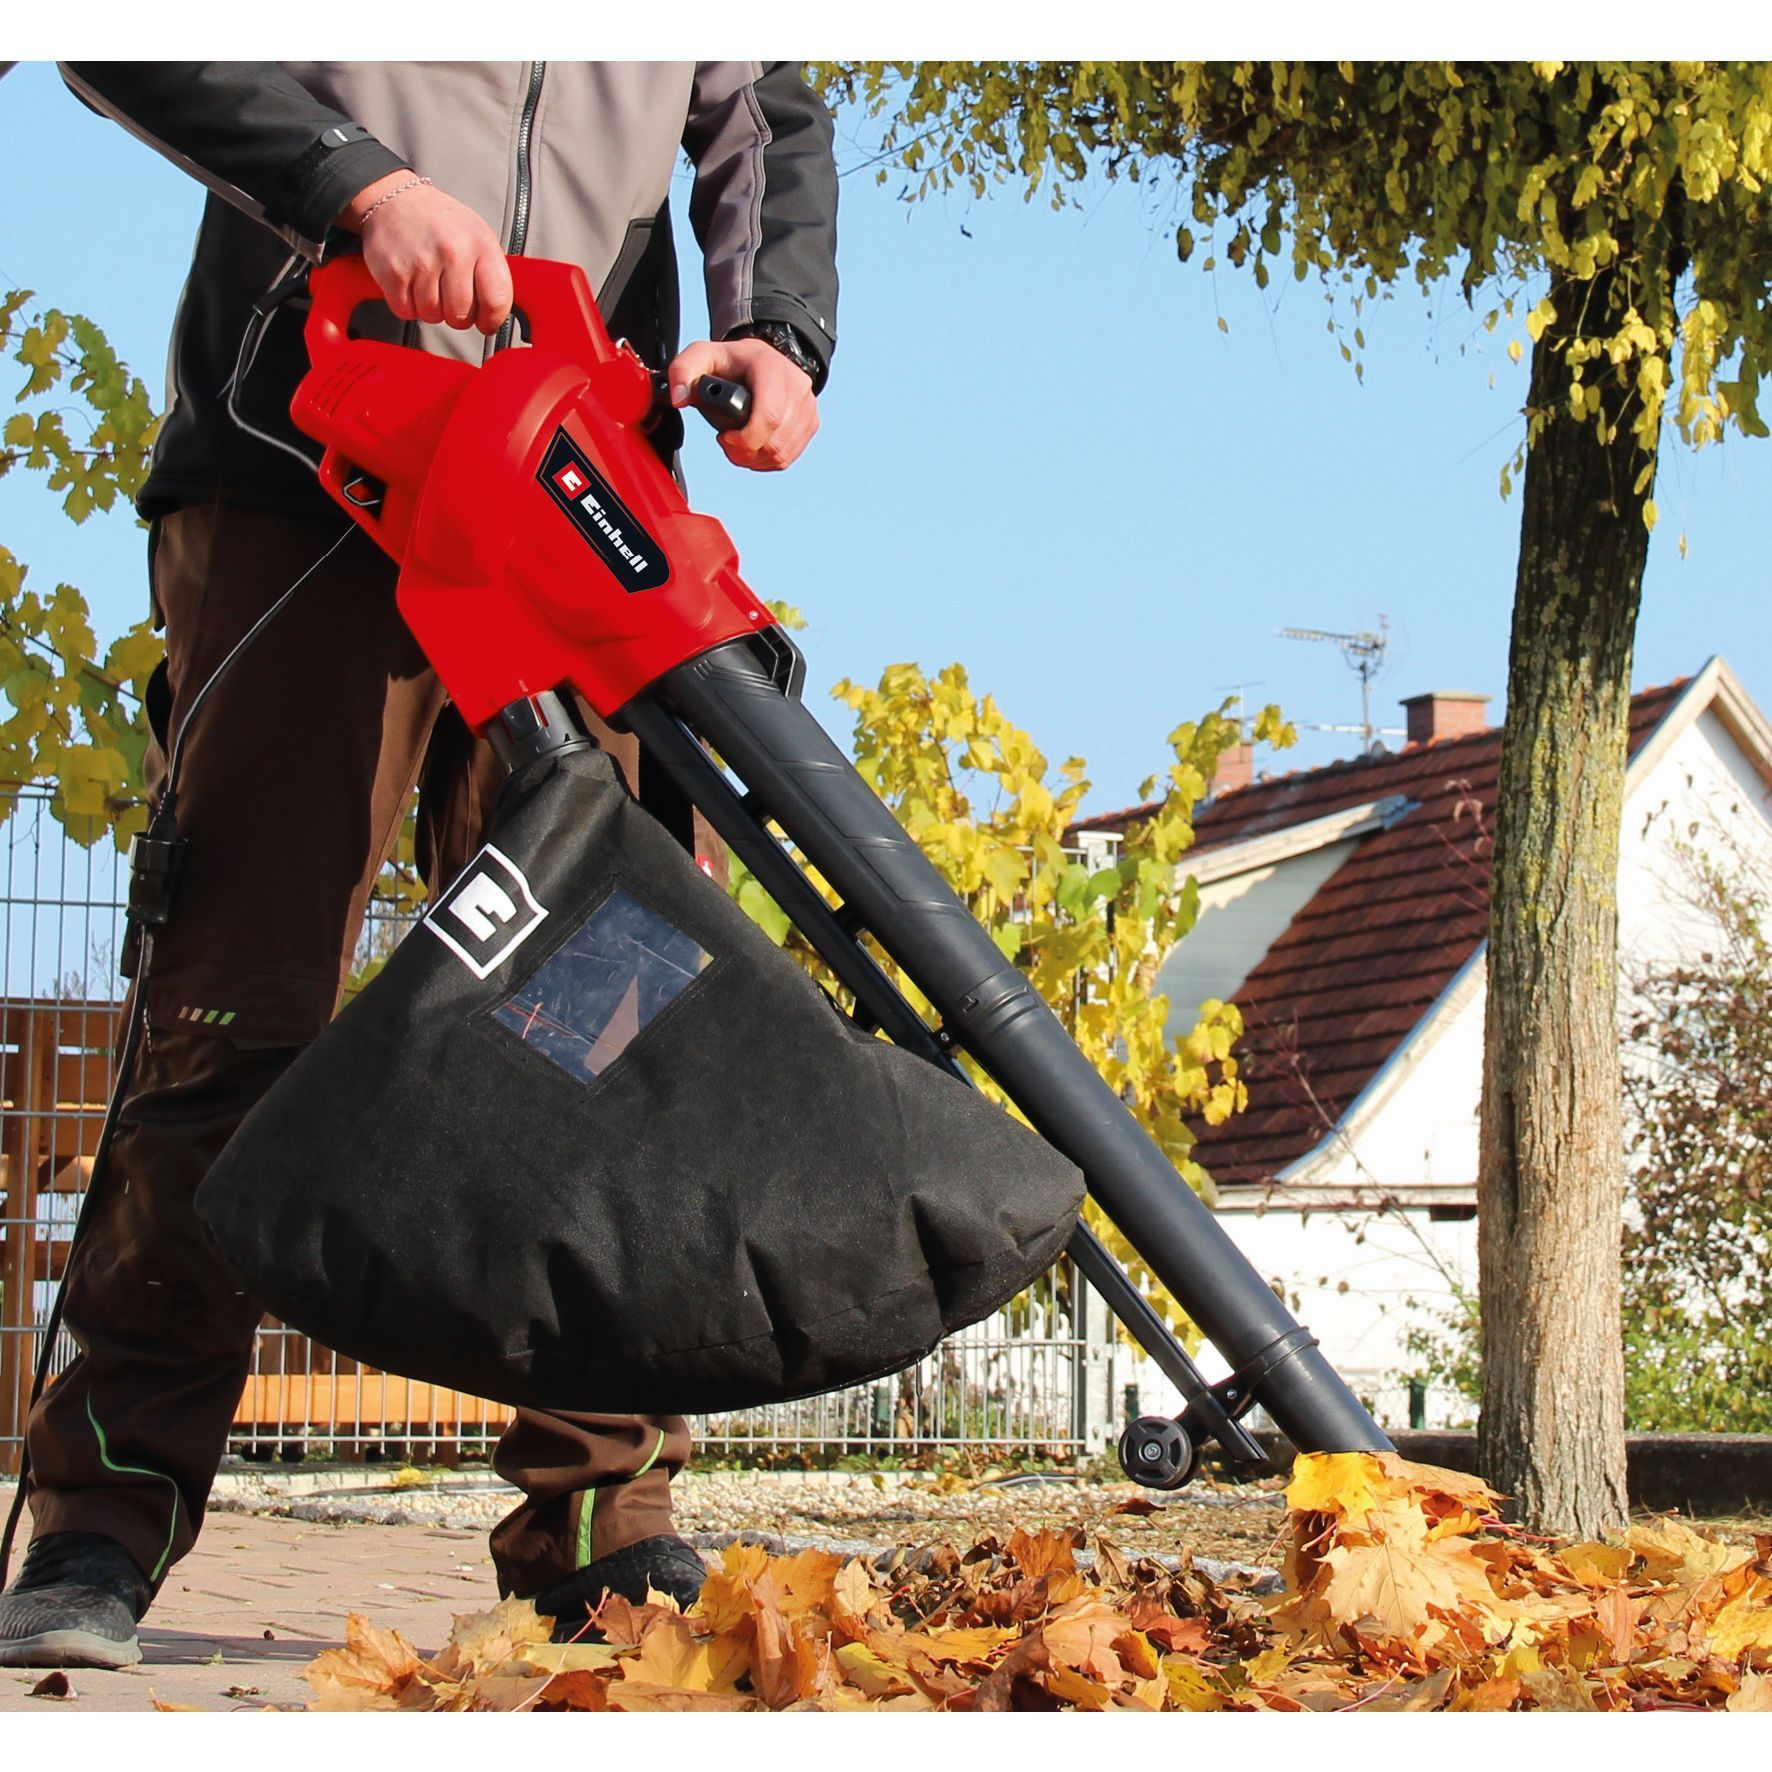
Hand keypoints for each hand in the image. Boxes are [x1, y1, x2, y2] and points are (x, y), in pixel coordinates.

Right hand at [338, 174, 513, 335]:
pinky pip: (406, 310)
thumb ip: (492, 275)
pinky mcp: (394, 272)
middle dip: (457, 315)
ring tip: (429, 283)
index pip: (496, 301)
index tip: (486, 321)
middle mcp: (453, 252)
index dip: (491, 319)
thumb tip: (497, 314)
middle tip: (450, 297)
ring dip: (431, 309)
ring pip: (432, 316)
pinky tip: (411, 283)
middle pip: (461, 316)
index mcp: (480, 245)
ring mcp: (421, 262)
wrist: (396, 199)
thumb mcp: (478, 237)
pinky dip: (408, 304)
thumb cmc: (442, 223)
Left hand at [667, 337, 818, 470]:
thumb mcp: (702, 355)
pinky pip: (790, 456)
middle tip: (728, 445)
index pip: (768, 417)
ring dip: (755, 460)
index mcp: (770, 368)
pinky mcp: (811, 421)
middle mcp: (796, 385)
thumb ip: (683, 371)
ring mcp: (807, 405)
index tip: (724, 438)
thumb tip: (677, 398)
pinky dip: (768, 461)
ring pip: (783, 453)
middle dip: (746, 453)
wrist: (762, 358)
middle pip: (775, 441)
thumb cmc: (731, 361)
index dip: (745, 439)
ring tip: (739, 447)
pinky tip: (754, 449)